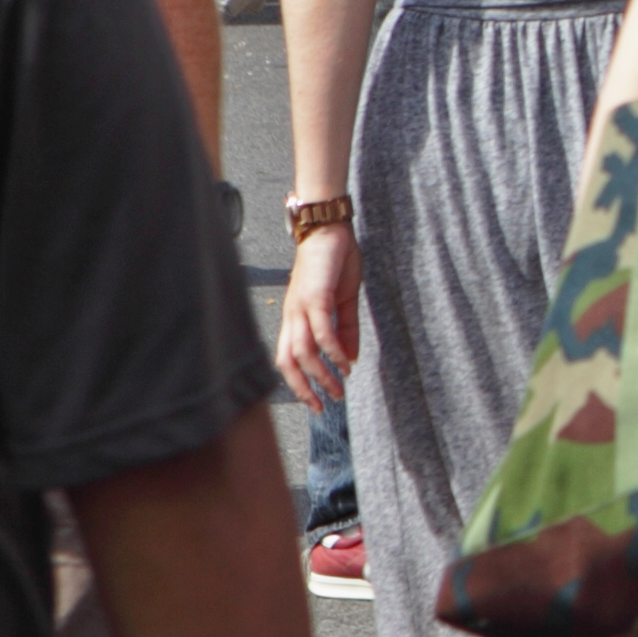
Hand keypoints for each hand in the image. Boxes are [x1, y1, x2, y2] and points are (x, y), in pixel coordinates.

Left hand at [274, 225, 358, 408]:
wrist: (330, 229)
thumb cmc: (335, 262)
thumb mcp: (344, 301)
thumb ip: (346, 330)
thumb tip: (351, 358)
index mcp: (295, 318)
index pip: (287, 359)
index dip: (298, 383)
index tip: (317, 402)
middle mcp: (292, 316)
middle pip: (286, 362)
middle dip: (303, 389)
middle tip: (322, 407)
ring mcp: (301, 307)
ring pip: (302, 352)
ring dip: (321, 374)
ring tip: (339, 388)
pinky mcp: (315, 297)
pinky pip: (321, 331)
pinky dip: (333, 351)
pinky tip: (346, 362)